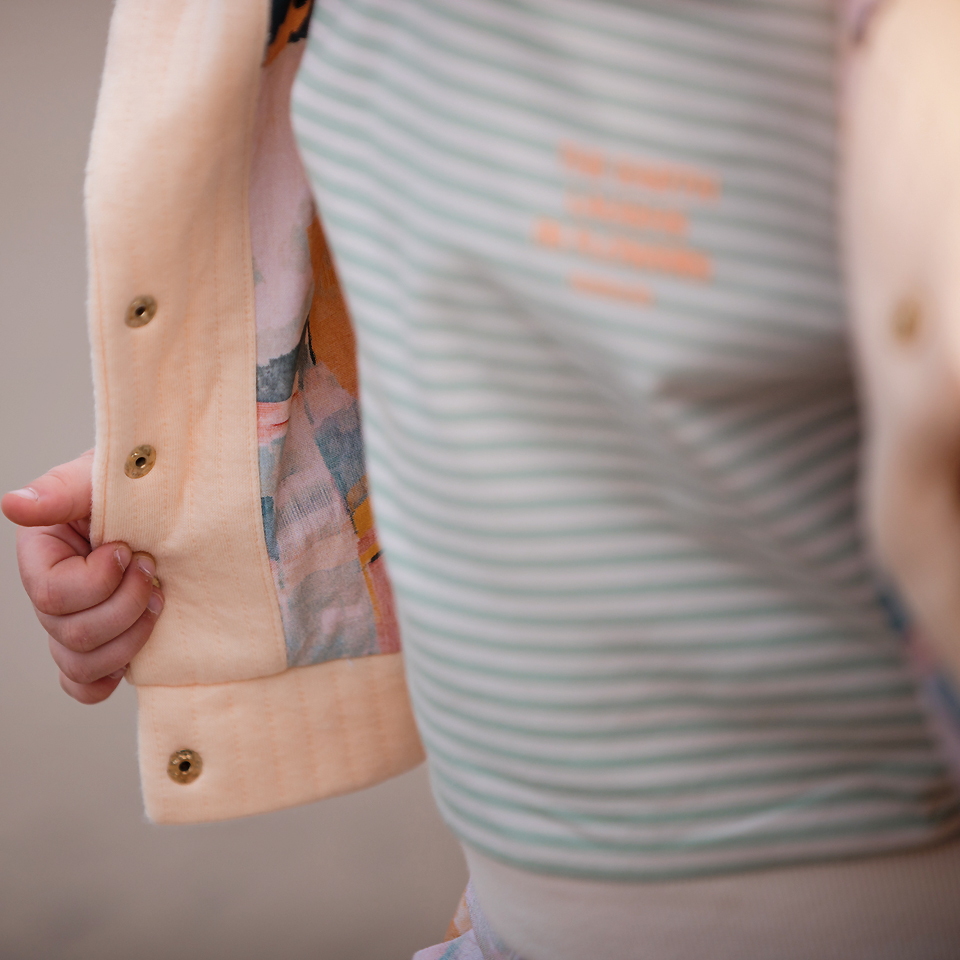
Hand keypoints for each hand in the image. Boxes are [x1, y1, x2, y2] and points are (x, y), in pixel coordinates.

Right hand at [1, 450, 162, 703]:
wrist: (176, 505)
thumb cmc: (136, 485)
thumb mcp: (101, 477)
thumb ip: (61, 491)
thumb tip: (13, 505)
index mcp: (43, 554)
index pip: (52, 594)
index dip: (97, 580)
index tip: (128, 550)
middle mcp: (52, 594)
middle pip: (72, 634)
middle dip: (125, 605)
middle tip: (153, 571)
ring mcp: (75, 622)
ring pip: (82, 664)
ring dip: (131, 638)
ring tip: (160, 600)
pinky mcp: (102, 644)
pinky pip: (85, 685)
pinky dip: (108, 678)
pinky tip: (132, 658)